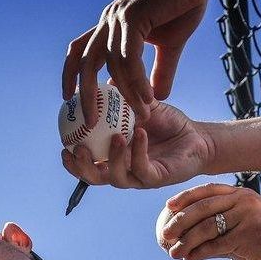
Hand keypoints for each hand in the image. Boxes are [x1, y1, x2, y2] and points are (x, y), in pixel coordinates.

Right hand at [62, 101, 212, 188]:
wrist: (197, 136)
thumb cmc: (167, 124)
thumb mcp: (140, 107)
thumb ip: (121, 99)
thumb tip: (101, 80)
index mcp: (113, 158)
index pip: (87, 164)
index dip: (72, 160)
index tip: (63, 145)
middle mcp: (123, 171)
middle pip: (95, 178)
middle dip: (82, 168)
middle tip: (77, 149)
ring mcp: (140, 177)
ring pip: (117, 178)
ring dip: (113, 159)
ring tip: (115, 137)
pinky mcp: (157, 178)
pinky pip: (143, 168)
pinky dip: (138, 151)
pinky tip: (140, 133)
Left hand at [63, 0, 213, 123]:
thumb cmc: (183, 3)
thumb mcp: (170, 44)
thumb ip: (160, 71)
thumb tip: (156, 97)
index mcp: (111, 25)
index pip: (81, 51)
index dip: (71, 74)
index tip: (69, 98)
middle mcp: (109, 21)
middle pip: (86, 62)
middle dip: (85, 94)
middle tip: (91, 122)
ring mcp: (118, 18)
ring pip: (113, 65)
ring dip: (127, 93)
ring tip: (141, 114)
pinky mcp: (133, 17)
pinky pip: (129, 57)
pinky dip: (137, 81)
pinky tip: (147, 97)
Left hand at [158, 183, 260, 259]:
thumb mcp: (238, 231)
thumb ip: (217, 229)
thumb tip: (183, 238)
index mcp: (239, 194)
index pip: (207, 191)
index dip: (186, 197)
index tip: (168, 208)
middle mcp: (243, 200)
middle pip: (203, 208)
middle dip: (179, 222)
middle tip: (164, 235)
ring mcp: (247, 216)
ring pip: (207, 227)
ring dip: (186, 242)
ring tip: (173, 253)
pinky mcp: (249, 234)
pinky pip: (217, 244)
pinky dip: (200, 252)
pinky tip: (190, 259)